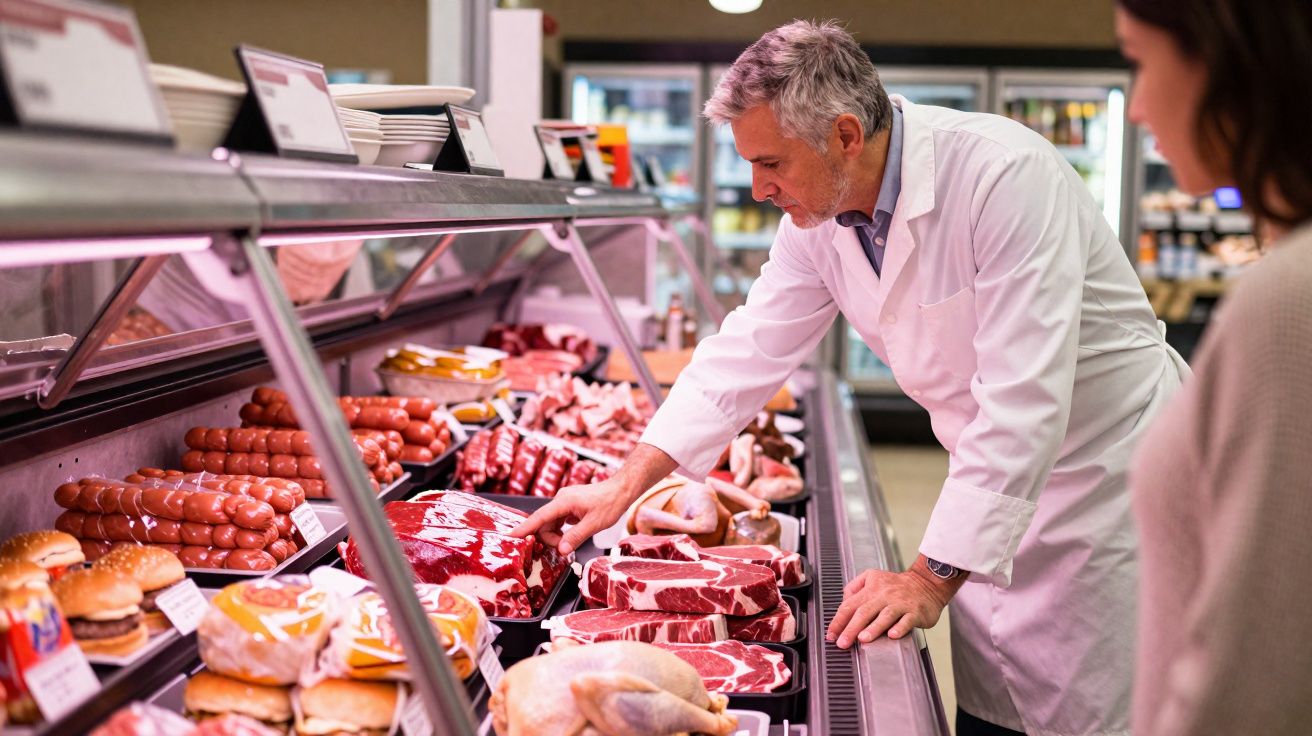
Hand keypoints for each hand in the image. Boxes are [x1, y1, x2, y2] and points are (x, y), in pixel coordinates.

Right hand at [510, 475, 633, 554]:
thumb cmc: (610, 503)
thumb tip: (560, 550)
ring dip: (555, 536)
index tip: (509, 536)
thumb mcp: (594, 524)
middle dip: (548, 538)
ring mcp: (564, 502)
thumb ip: (575, 537)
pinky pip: (558, 520)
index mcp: (563, 502)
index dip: (523, 528)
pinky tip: (570, 536)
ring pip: (550, 523)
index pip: (539, 517)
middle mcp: (561, 500)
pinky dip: (560, 530)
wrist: (620, 490)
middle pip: (544, 523)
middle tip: (563, 548)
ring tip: (569, 542)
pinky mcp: (569, 506)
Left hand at [826, 559, 961, 647]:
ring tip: (863, 638)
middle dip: (851, 628)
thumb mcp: (872, 577)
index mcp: (871, 588)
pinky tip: (892, 635)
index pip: (850, 604)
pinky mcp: (915, 612)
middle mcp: (884, 595)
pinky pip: (907, 620)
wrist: (927, 583)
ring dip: (873, 628)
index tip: (831, 635)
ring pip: (885, 615)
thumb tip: (843, 601)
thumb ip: (855, 587)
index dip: (839, 620)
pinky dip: (900, 627)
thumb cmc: (897, 585)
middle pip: (864, 611)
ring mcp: (900, 603)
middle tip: (843, 642)